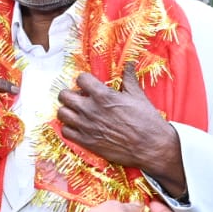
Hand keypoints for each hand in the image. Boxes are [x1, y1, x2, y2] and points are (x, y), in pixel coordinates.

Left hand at [57, 65, 186, 196]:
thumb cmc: (147, 120)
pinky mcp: (86, 142)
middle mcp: (90, 110)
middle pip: (64, 95)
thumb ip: (129, 78)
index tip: (89, 85)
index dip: (84, 80)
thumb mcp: (138, 96)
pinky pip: (65, 131)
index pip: (80, 79)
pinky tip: (79, 127)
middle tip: (80, 97)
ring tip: (77, 112)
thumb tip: (128, 64)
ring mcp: (86, 126)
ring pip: (61, 113)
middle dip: (71, 94)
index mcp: (103, 96)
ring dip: (68, 110)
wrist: (151, 147)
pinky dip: (69, 128)